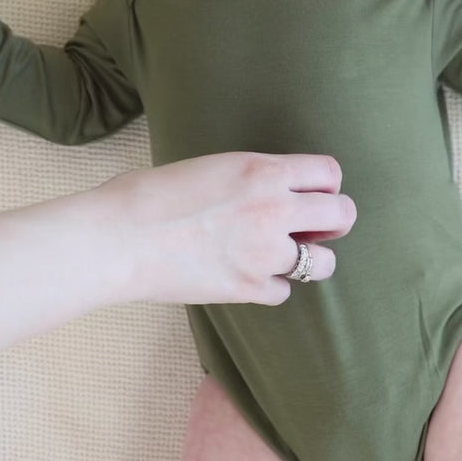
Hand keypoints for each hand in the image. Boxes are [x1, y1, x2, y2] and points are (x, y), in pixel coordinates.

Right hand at [97, 153, 356, 305]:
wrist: (118, 238)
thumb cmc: (148, 196)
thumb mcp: (211, 167)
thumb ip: (250, 179)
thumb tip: (267, 190)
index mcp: (263, 171)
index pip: (330, 173)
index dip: (326, 186)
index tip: (313, 195)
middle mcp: (274, 210)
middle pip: (343, 215)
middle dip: (333, 222)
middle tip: (311, 229)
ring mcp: (265, 254)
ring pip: (324, 264)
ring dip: (309, 261)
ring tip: (280, 257)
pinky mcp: (249, 289)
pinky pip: (283, 293)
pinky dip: (269, 288)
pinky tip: (246, 277)